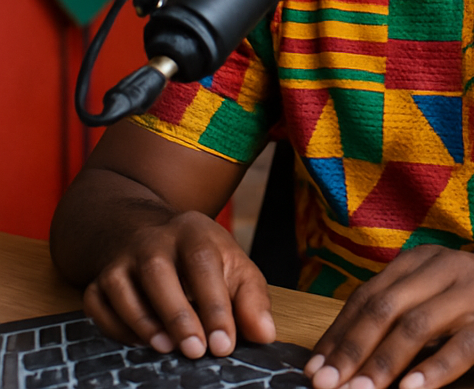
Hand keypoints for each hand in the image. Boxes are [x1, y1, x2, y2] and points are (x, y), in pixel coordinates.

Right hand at [83, 210, 275, 357]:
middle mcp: (153, 240)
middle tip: (196, 351)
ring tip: (168, 349)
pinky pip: (98, 305)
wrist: (149, 233)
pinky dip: (115, 327)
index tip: (224, 343)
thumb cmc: (201, 258)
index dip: (215, 305)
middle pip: (159, 273)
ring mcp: (121, 259)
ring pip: (122, 288)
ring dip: (144, 323)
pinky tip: (139, 342)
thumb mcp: (233, 266)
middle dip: (178, 315)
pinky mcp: (98, 280)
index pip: (203, 263)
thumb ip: (251, 299)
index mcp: (193, 231)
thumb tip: (266, 334)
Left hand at [305, 246, 473, 388]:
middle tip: (323, 386)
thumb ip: (408, 315)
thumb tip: (353, 356)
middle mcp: (447, 271)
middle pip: (386, 308)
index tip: (313, 369)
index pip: (370, 295)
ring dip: (382, 365)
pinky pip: (461, 347)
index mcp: (427, 262)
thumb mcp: (450, 298)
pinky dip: (432, 372)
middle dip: (350, 351)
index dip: (338, 333)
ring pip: (417, 327)